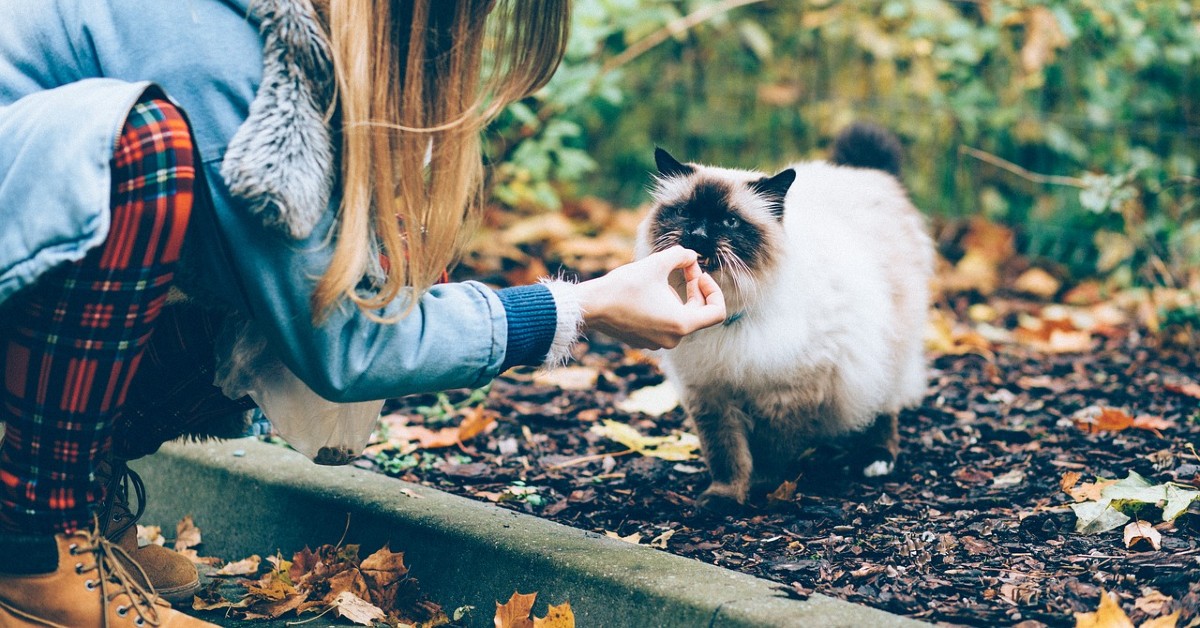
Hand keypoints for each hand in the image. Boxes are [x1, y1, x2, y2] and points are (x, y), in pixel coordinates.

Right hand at [574, 246, 725, 348]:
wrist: (591, 306)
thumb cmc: (624, 286)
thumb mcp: (656, 264)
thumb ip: (681, 256)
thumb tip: (691, 256)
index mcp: (682, 324)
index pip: (717, 312)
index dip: (714, 290)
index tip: (699, 275)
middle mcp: (673, 339)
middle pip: (698, 313)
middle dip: (694, 288)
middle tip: (684, 267)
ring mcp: (657, 343)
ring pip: (679, 317)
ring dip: (677, 296)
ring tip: (659, 279)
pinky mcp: (644, 341)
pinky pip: (663, 324)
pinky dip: (663, 307)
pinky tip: (646, 292)